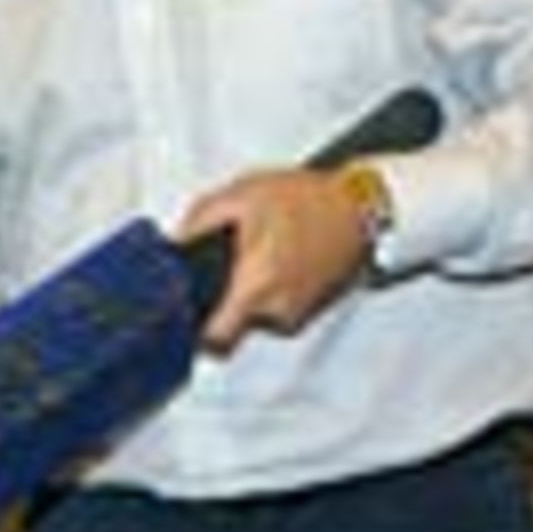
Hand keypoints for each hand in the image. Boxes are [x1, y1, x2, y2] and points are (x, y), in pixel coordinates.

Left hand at [176, 166, 369, 352]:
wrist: (358, 208)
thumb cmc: (304, 199)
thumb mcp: (241, 194)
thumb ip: (201, 219)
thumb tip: (174, 244)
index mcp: (256, 282)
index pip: (216, 337)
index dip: (195, 328)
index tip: (184, 310)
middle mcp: (276, 308)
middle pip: (230, 325)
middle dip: (220, 302)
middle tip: (221, 270)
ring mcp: (294, 313)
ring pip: (252, 316)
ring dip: (246, 293)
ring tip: (255, 256)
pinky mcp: (307, 311)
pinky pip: (273, 310)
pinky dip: (267, 291)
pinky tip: (274, 262)